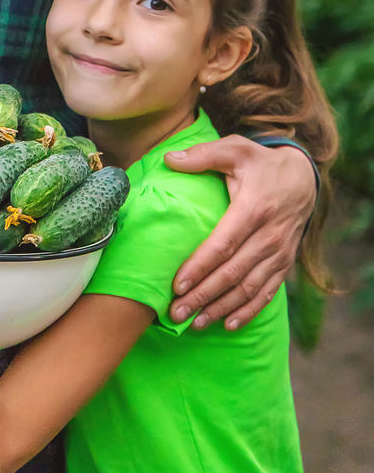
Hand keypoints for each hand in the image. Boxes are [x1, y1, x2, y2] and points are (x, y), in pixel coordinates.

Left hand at [164, 136, 316, 329]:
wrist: (303, 177)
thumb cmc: (260, 163)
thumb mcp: (235, 148)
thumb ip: (203, 154)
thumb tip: (169, 158)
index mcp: (253, 208)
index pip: (223, 244)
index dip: (200, 267)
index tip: (177, 285)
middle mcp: (269, 235)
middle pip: (232, 273)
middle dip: (203, 295)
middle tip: (176, 312)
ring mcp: (279, 252)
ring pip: (248, 288)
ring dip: (221, 308)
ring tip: (194, 323)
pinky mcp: (284, 263)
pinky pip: (267, 292)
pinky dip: (248, 311)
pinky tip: (228, 324)